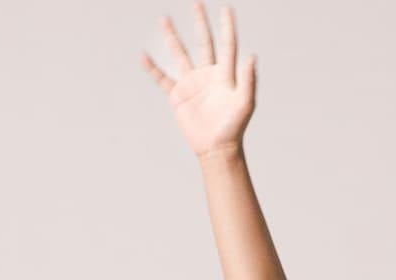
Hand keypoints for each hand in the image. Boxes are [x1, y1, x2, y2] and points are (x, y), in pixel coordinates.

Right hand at [141, 4, 255, 157]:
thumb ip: (248, 80)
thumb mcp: (245, 104)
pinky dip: (153, 68)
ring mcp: (192, 84)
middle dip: (200, 22)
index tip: (226, 8)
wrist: (217, 149)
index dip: (227, 27)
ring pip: (180, 54)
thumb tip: (252, 56)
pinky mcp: (178, 96)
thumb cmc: (234, 128)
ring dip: (172, 37)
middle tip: (196, 2)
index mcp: (225, 74)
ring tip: (165, 19)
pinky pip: (162, 78)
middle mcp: (208, 74)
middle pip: (203, 42)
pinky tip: (144, 56)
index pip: (227, 45)